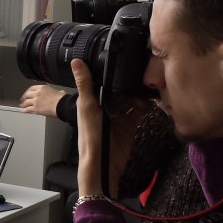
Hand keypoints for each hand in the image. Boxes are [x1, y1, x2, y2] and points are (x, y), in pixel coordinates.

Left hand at [19, 85, 64, 116]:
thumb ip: (56, 92)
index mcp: (42, 88)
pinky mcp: (36, 108)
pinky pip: (28, 109)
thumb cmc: (61, 99)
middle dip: (24, 97)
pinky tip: (23, 111)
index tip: (27, 93)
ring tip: (22, 106)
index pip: (32, 88)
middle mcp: (37, 93)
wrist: (61, 106)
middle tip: (22, 100)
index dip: (28, 91)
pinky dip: (24, 110)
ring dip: (23, 104)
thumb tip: (60, 92)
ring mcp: (36, 101)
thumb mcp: (58, 92)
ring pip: (26, 102)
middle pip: (27, 95)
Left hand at [72, 59, 146, 195]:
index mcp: (92, 100)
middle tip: (138, 81)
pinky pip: (138, 111)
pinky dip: (143, 106)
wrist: (102, 162)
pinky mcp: (129, 123)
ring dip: (137, 95)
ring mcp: (118, 115)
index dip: (112, 74)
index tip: (123, 63)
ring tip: (142, 95)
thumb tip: (76, 60)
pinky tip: (147, 104)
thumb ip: (84, 83)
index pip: (103, 81)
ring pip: (130, 98)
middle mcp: (105, 106)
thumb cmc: (90, 135)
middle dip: (129, 85)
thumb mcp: (87, 105)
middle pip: (120, 89)